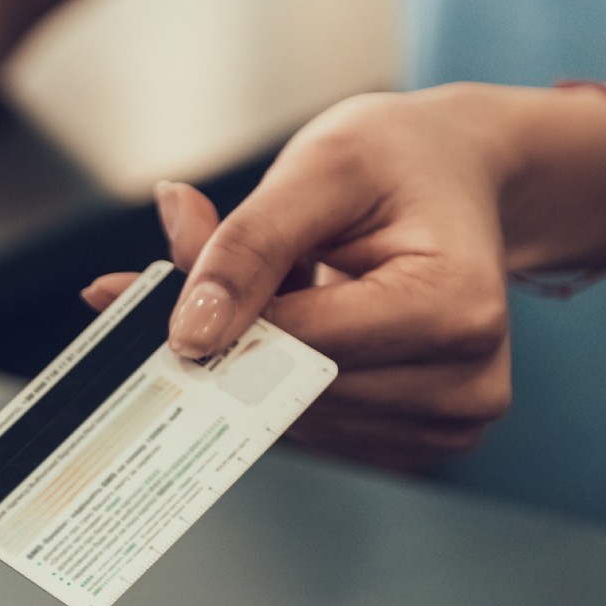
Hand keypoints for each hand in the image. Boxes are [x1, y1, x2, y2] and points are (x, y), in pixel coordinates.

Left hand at [85, 90, 526, 471]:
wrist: (457, 176)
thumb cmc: (399, 161)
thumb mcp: (320, 167)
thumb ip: (248, 245)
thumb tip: (187, 329)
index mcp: (456, 308)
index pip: (300, 343)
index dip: (217, 320)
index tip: (139, 296)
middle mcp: (466, 384)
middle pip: (292, 388)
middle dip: (234, 336)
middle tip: (206, 273)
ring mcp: (445, 425)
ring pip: (290, 418)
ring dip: (259, 360)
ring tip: (292, 287)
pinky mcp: (415, 444)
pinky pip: (309, 430)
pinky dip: (280, 381)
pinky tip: (308, 326)